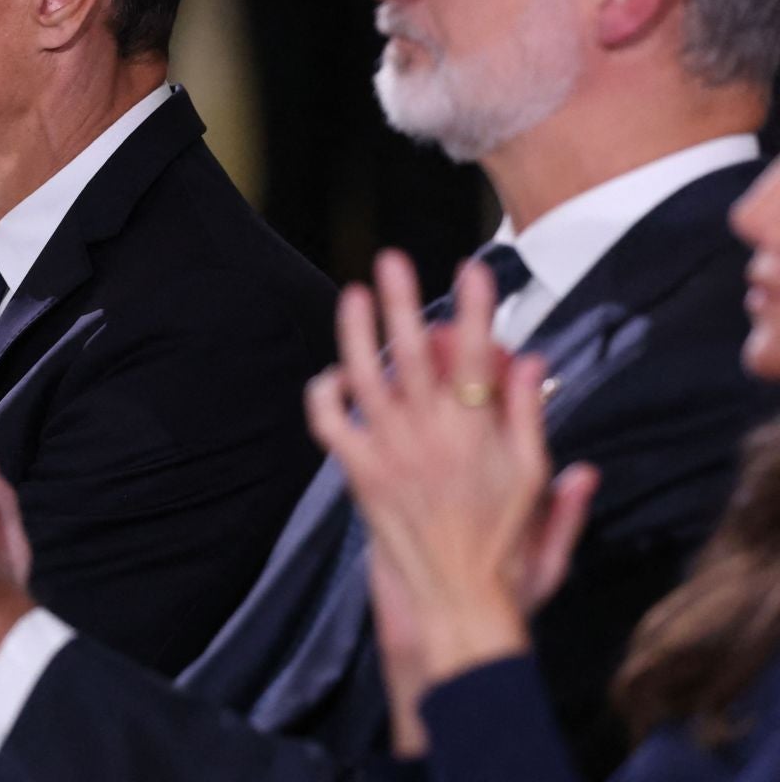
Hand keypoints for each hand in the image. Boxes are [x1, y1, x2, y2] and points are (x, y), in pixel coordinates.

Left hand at [305, 251, 600, 745]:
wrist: (458, 603)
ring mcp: (390, 451)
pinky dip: (324, 393)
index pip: (480, 356)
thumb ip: (532, 420)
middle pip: (415, 352)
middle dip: (402, 300)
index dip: (476, 309)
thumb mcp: (534, 482)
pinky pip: (329, 423)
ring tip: (353, 293)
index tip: (474, 267)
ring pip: (366, 376)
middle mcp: (432, 434)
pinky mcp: (359, 472)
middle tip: (391, 258)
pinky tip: (332, 372)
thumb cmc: (504, 548)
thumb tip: (535, 363)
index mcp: (480, 434)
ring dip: (356, 330)